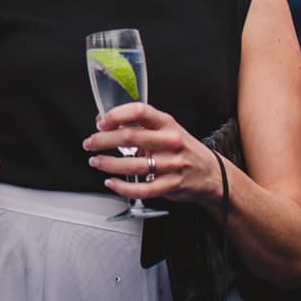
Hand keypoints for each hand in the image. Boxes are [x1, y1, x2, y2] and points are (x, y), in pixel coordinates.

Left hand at [84, 102, 222, 205]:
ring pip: (133, 165)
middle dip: (103, 140)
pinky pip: (142, 188)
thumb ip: (140, 126)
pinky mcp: (171, 184)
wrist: (210, 173)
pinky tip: (111, 182)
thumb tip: (106, 121)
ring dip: (108, 164)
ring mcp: (172, 164)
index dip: (117, 115)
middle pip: (130, 137)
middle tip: (90, 144)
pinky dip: (122, 187)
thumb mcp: (166, 131)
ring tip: (97, 162)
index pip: (140, 111)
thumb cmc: (183, 150)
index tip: (101, 122)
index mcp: (167, 123)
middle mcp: (170, 141)